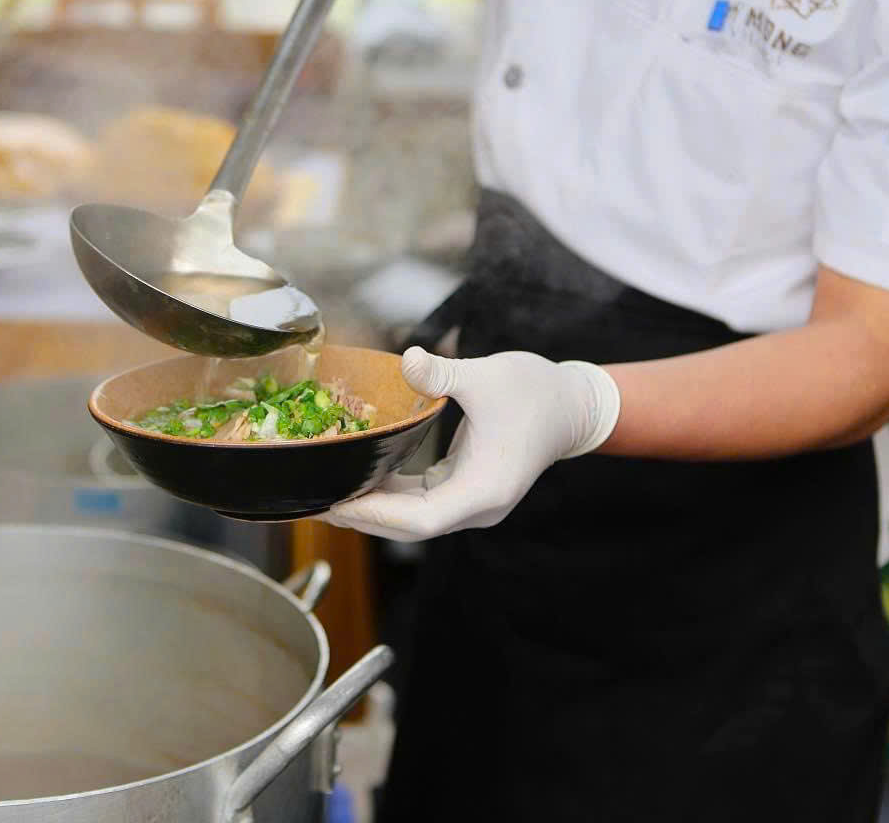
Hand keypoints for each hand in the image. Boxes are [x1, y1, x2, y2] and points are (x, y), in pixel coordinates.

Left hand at [319, 347, 621, 541]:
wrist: (573, 405)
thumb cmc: (536, 392)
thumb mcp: (487, 377)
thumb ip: (443, 373)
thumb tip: (408, 361)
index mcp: (484, 489)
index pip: (420, 521)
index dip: (375, 516)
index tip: (337, 504)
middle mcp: (478, 506)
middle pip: (410, 527)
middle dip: (363, 515)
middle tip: (316, 501)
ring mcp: (473, 502)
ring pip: (414, 518)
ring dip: (374, 508)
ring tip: (330, 492)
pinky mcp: (468, 490)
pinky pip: (423, 502)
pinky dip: (392, 494)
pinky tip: (363, 477)